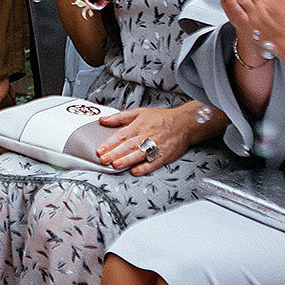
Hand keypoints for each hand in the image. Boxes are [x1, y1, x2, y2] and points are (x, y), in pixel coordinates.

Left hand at [93, 103, 219, 174]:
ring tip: (116, 165)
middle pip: (128, 145)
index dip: (110, 143)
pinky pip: (153, 162)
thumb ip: (120, 117)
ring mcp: (155, 146)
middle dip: (115, 153)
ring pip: (139, 154)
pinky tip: (135, 171)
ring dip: (127, 160)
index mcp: (138, 125)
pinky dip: (145, 167)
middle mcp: (146, 136)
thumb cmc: (161, 118)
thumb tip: (103, 120)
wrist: (184, 123)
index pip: (121, 135)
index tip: (100, 150)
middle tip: (104, 159)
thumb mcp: (139, 112)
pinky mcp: (164, 155)